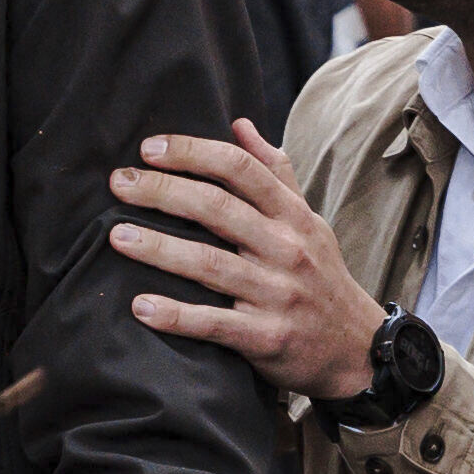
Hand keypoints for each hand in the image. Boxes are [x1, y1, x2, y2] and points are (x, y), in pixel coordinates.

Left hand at [110, 121, 386, 404]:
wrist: (357, 349)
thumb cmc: (321, 276)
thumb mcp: (308, 220)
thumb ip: (274, 172)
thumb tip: (239, 124)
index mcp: (292, 215)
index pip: (240, 169)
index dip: (192, 152)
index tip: (148, 148)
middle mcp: (287, 249)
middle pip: (217, 209)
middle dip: (162, 191)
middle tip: (118, 183)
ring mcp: (277, 295)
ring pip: (210, 265)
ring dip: (159, 249)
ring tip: (116, 237)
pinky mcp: (267, 338)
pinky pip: (214, 324)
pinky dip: (176, 316)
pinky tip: (140, 306)